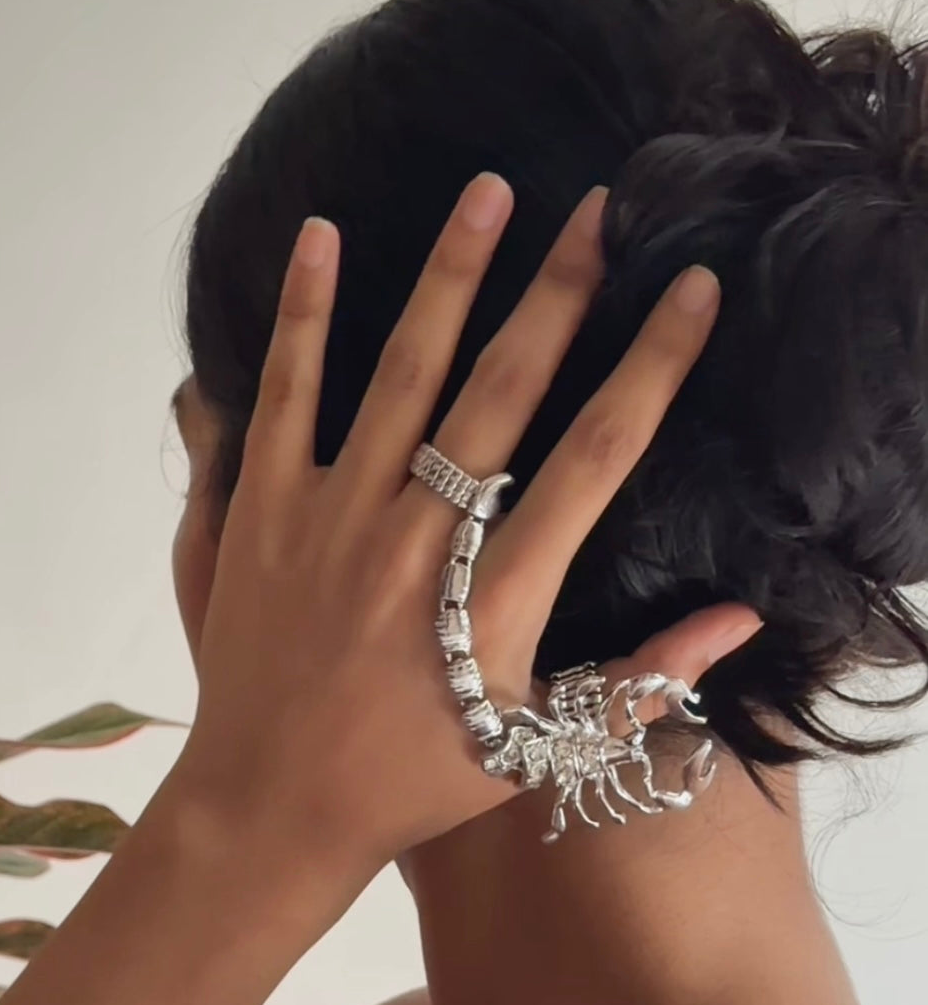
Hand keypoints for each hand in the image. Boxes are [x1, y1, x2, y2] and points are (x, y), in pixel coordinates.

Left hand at [174, 174, 760, 879]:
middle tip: (595, 209)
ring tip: (487, 193)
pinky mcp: (263, 514)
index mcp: (499, 595)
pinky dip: (303, 316)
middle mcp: (420, 540)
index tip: (688, 291)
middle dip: (559, 291)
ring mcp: (335, 518)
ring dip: (449, 276)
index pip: (597, 456)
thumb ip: (642, 677)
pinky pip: (284, 396)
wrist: (271, 811)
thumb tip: (741, 618)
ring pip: (403, 371)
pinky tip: (320, 239)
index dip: (652, 365)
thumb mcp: (539, 742)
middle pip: (505, 390)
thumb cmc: (411, 781)